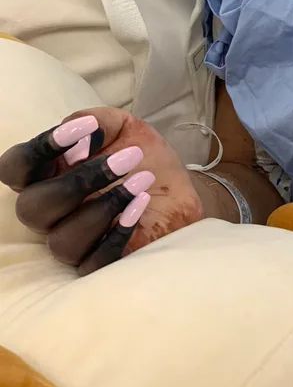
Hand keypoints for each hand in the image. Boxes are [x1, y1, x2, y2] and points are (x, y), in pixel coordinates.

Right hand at [0, 108, 202, 273]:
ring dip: (104, 208)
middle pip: (32, 209)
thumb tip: (84, 130)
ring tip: (142, 182)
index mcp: (48, 174)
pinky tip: (140, 206)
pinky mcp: (100, 262)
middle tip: (126, 160)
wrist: (181, 189)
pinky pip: (93, 264)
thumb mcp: (125, 128)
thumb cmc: (144, 158)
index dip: (38, 150)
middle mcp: (52, 211)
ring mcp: (74, 240)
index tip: (82, 131)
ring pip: (62, 241)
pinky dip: (116, 235)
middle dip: (77, 182)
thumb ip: (99, 121)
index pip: (15, 167)